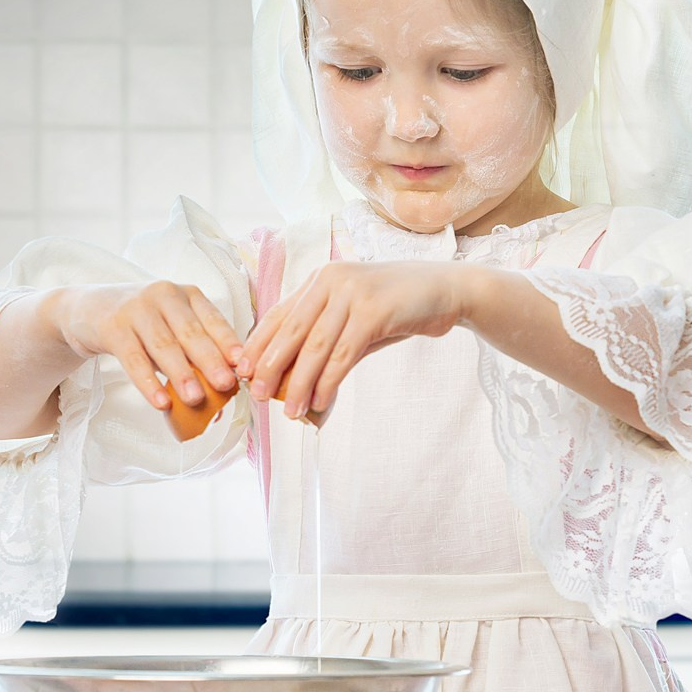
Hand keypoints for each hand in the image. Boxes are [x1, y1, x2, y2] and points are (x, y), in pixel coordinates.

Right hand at [48, 283, 243, 410]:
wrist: (89, 309)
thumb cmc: (142, 324)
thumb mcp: (170, 329)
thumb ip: (193, 356)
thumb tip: (220, 398)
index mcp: (187, 295)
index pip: (213, 319)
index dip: (229, 342)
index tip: (244, 365)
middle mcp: (164, 295)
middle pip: (190, 332)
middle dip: (210, 360)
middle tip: (226, 385)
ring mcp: (137, 308)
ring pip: (163, 345)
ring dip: (181, 374)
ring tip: (195, 399)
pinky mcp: (113, 326)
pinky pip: (133, 358)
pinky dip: (148, 382)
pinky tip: (160, 402)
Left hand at [237, 262, 469, 420]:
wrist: (447, 291)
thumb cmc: (398, 307)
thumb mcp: (355, 316)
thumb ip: (327, 338)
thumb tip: (292, 378)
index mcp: (321, 279)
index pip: (279, 313)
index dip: (259, 345)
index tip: (244, 373)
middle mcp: (332, 280)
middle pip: (291, 330)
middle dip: (271, 367)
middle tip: (258, 396)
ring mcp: (354, 292)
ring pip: (316, 346)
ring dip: (299, 383)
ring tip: (290, 412)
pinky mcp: (375, 310)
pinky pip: (343, 353)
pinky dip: (328, 381)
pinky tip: (320, 402)